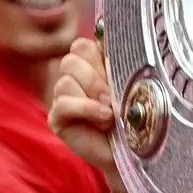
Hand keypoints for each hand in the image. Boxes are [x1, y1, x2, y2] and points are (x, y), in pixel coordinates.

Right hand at [48, 38, 120, 187]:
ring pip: (66, 81)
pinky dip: (86, 109)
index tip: (117, 72)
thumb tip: (110, 43)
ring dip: (93, 95)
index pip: (82, 46)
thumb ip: (118, 65)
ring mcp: (64, 98)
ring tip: (110, 112)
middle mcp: (75, 79)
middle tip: (112, 96)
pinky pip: (63, 104)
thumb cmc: (134, 114)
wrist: (134, 148)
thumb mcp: (129, 85)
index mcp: (92, 66)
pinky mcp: (57, 118)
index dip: (98, 57)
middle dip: (95, 77)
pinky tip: (103, 119)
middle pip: (71, 60)